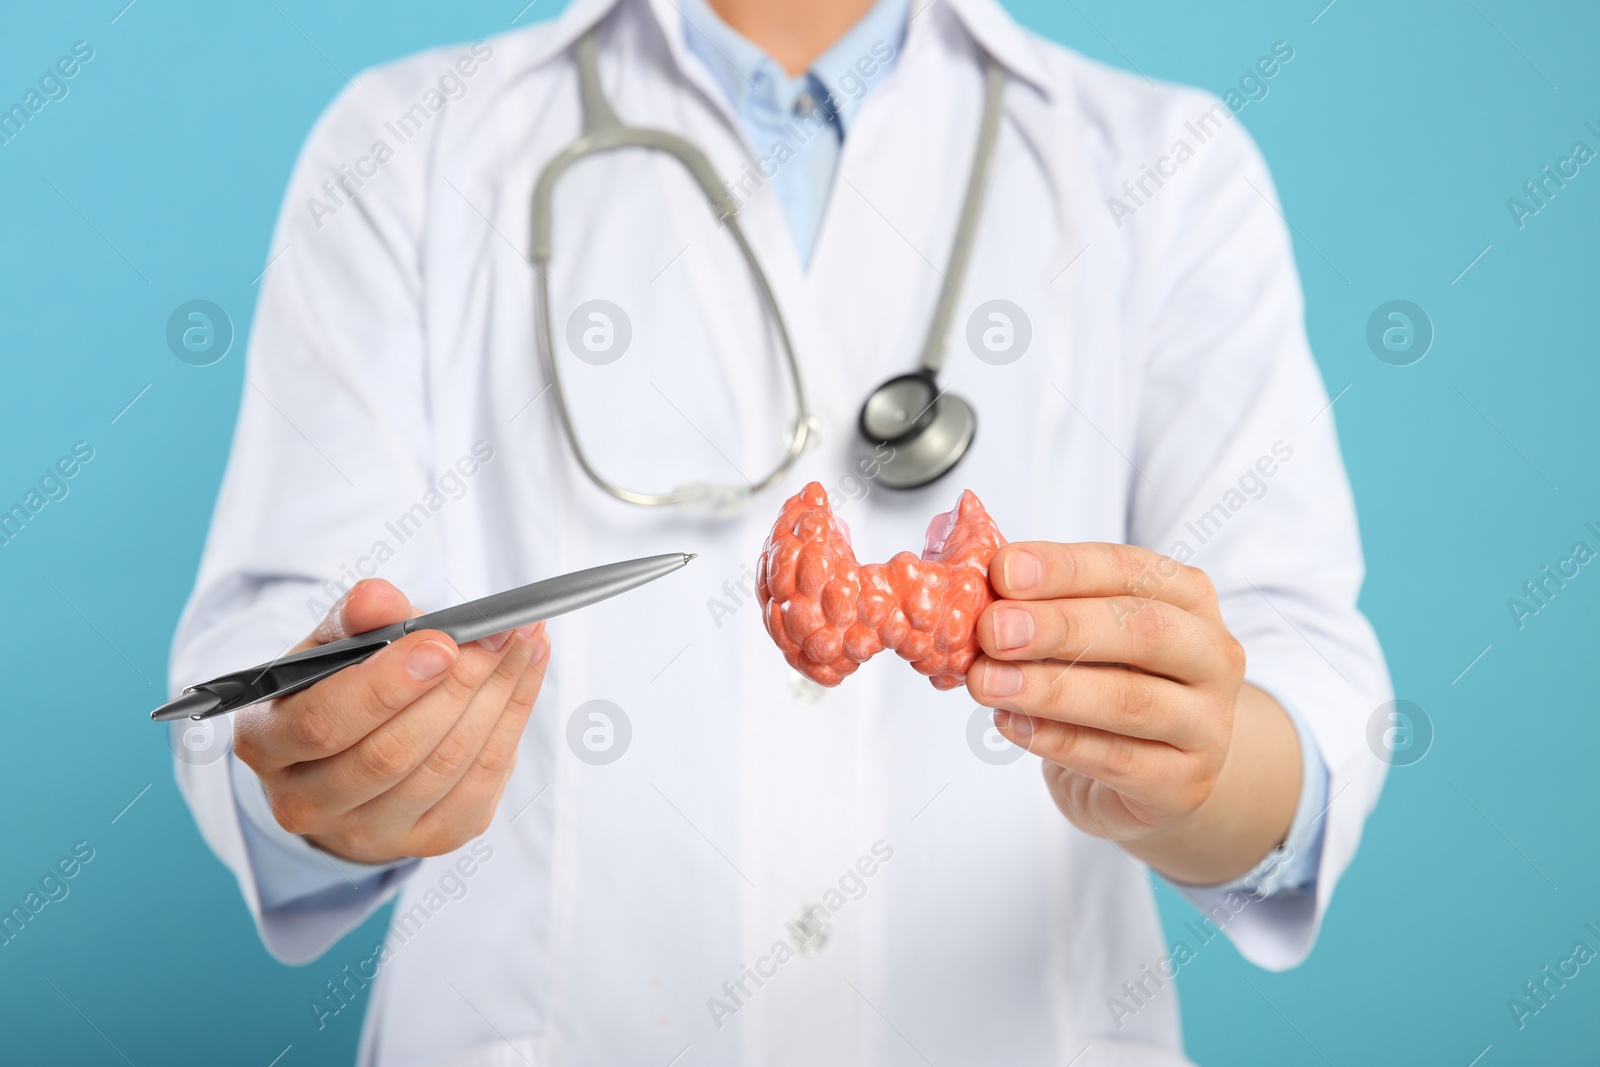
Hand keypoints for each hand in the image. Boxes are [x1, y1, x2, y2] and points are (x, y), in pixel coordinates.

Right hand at [232, 579, 550, 864]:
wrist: (348, 755)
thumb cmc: (338, 686)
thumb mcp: (331, 645)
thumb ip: (355, 619)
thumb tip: (378, 598)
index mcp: (267, 744)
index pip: (325, 723)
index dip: (388, 684)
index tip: (443, 642)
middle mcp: (306, 803)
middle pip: (391, 753)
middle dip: (457, 686)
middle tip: (500, 633)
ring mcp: (369, 832)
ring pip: (445, 767)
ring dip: (496, 698)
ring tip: (524, 641)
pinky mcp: (429, 838)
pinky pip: (481, 783)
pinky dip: (512, 721)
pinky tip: (526, 675)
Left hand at [966, 542, 1300, 884]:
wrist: (1154, 774)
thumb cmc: (1110, 682)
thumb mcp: (1083, 634)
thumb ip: (1041, 609)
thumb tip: (976, 591)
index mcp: (1188, 597)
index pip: (1130, 570)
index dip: (1065, 568)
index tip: (1003, 570)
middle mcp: (1212, 655)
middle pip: (1142, 630)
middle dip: (1060, 627)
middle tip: (993, 629)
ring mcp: (1207, 724)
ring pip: (1130, 700)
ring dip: (1048, 689)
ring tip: (985, 682)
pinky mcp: (1183, 783)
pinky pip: (1116, 760)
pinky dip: (1056, 739)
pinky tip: (1010, 724)